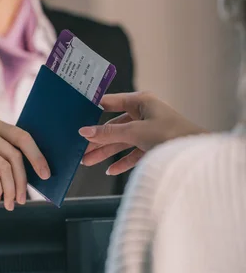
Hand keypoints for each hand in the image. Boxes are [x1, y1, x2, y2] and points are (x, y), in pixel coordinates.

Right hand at [0, 116, 49, 214]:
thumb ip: (13, 155)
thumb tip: (43, 169)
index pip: (22, 136)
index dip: (37, 156)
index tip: (46, 175)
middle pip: (14, 154)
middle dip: (23, 180)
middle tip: (24, 199)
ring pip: (4, 167)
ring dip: (11, 190)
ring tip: (11, 202)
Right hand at [79, 92, 206, 174]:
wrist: (196, 156)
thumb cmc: (171, 134)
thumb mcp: (135, 132)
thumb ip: (109, 133)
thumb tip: (85, 131)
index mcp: (141, 102)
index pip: (111, 102)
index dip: (93, 108)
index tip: (76, 115)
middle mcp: (144, 114)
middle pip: (114, 125)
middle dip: (97, 138)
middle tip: (80, 148)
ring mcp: (149, 130)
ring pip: (122, 141)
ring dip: (106, 151)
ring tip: (87, 161)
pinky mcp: (153, 146)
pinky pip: (133, 153)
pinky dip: (122, 161)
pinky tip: (110, 170)